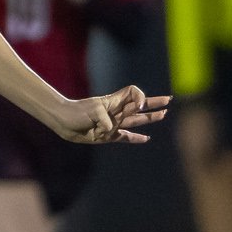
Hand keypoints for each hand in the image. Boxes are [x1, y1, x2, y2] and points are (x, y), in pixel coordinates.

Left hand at [49, 85, 170, 144]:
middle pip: (139, 106)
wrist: (63, 122)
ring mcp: (114, 123)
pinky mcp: (108, 136)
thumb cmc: (76, 112)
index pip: (133, 93)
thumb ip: (106, 121)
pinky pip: (125, 137)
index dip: (140, 96)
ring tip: (163, 114)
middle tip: (168, 101)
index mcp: (114, 101)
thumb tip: (111, 131)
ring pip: (136, 121)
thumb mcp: (93, 112)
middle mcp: (116, 112)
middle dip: (154, 104)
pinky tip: (146, 138)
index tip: (139, 104)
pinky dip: (135, 138)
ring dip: (149, 118)